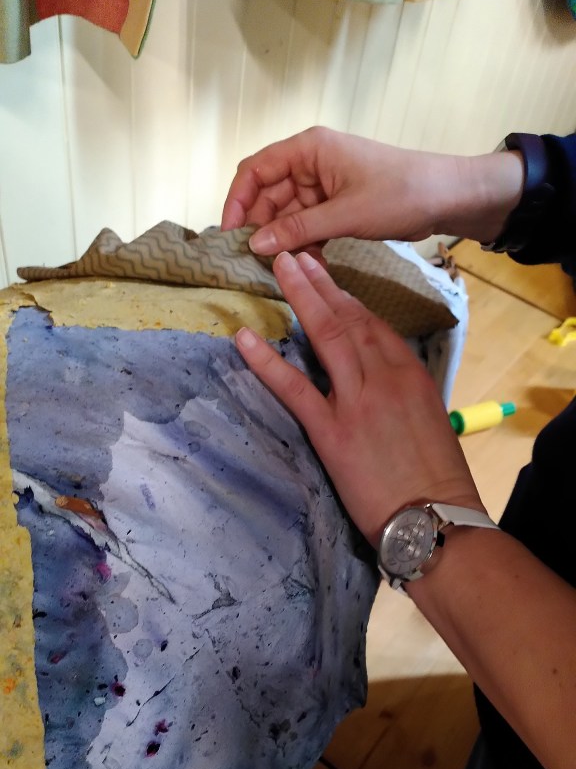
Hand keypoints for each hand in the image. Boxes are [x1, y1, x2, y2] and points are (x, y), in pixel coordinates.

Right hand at [222, 126, 523, 255]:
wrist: (446, 197)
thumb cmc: (399, 194)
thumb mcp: (344, 214)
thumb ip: (297, 228)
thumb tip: (255, 245)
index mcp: (308, 149)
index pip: (255, 170)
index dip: (237, 201)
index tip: (230, 236)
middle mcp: (310, 162)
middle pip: (267, 194)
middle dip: (260, 226)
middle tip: (253, 262)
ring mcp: (323, 183)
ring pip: (286, 213)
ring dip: (282, 239)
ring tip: (278, 267)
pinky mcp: (336, 204)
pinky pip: (307, 223)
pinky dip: (303, 242)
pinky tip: (303, 264)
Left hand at [235, 251, 482, 547]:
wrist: (435, 516)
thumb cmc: (436, 476)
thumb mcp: (427, 418)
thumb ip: (400, 391)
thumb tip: (378, 380)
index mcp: (409, 373)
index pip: (372, 323)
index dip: (344, 295)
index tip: (325, 273)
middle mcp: (384, 376)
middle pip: (347, 318)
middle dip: (319, 282)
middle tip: (295, 253)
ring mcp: (357, 400)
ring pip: (326, 336)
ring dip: (301, 298)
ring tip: (279, 268)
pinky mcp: (332, 431)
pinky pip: (294, 388)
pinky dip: (266, 361)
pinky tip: (244, 338)